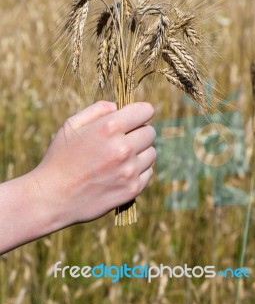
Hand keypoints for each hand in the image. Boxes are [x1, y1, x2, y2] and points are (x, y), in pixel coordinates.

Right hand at [32, 100, 155, 228]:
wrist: (52, 197)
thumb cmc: (60, 158)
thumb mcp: (71, 125)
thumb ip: (98, 110)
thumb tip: (118, 106)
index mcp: (109, 128)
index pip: (146, 111)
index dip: (140, 112)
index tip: (133, 118)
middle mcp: (123, 148)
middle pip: (150, 131)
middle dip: (139, 131)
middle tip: (124, 139)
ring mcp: (129, 170)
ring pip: (151, 152)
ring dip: (140, 152)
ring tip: (120, 157)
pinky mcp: (132, 189)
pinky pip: (148, 172)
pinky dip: (139, 170)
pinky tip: (121, 172)